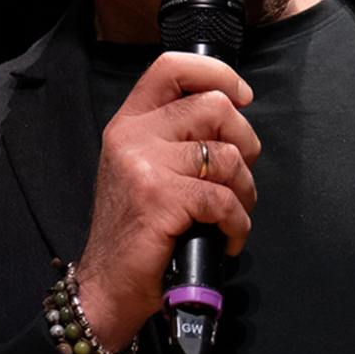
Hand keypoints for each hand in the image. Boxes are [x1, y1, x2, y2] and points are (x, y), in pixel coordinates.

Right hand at [73, 52, 259, 351]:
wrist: (108, 286)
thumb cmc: (138, 229)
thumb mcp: (145, 168)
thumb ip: (177, 136)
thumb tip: (234, 113)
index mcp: (130, 122)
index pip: (172, 67)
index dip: (217, 73)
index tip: (243, 97)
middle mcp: (132, 135)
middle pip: (215, 107)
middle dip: (245, 142)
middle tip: (239, 176)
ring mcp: (144, 165)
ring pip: (227, 155)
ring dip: (245, 189)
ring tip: (234, 213)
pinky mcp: (160, 198)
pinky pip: (224, 199)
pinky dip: (238, 223)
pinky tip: (228, 238)